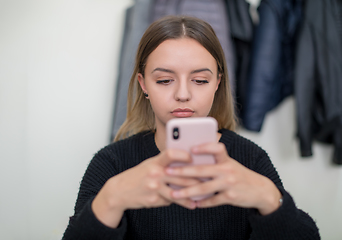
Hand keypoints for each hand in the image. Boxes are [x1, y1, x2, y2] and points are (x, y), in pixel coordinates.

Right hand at [92, 149, 198, 227]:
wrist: (120, 190)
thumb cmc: (139, 175)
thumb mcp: (150, 164)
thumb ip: (165, 163)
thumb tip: (187, 162)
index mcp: (155, 161)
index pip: (170, 153)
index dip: (183, 155)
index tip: (193, 157)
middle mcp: (154, 173)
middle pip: (180, 176)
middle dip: (196, 178)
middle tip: (209, 179)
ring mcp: (154, 187)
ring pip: (178, 191)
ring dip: (192, 194)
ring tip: (203, 196)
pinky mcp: (154, 199)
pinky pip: (171, 201)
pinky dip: (181, 202)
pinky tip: (191, 204)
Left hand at [166, 142, 281, 214]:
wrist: (260, 190)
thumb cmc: (240, 175)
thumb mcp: (230, 164)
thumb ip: (214, 162)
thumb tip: (191, 161)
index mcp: (226, 159)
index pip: (216, 148)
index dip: (204, 147)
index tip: (190, 149)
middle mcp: (227, 170)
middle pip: (202, 170)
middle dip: (182, 171)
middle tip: (167, 172)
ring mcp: (229, 184)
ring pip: (203, 188)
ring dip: (186, 192)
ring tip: (174, 194)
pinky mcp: (230, 197)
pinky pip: (212, 201)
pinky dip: (202, 203)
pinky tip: (192, 204)